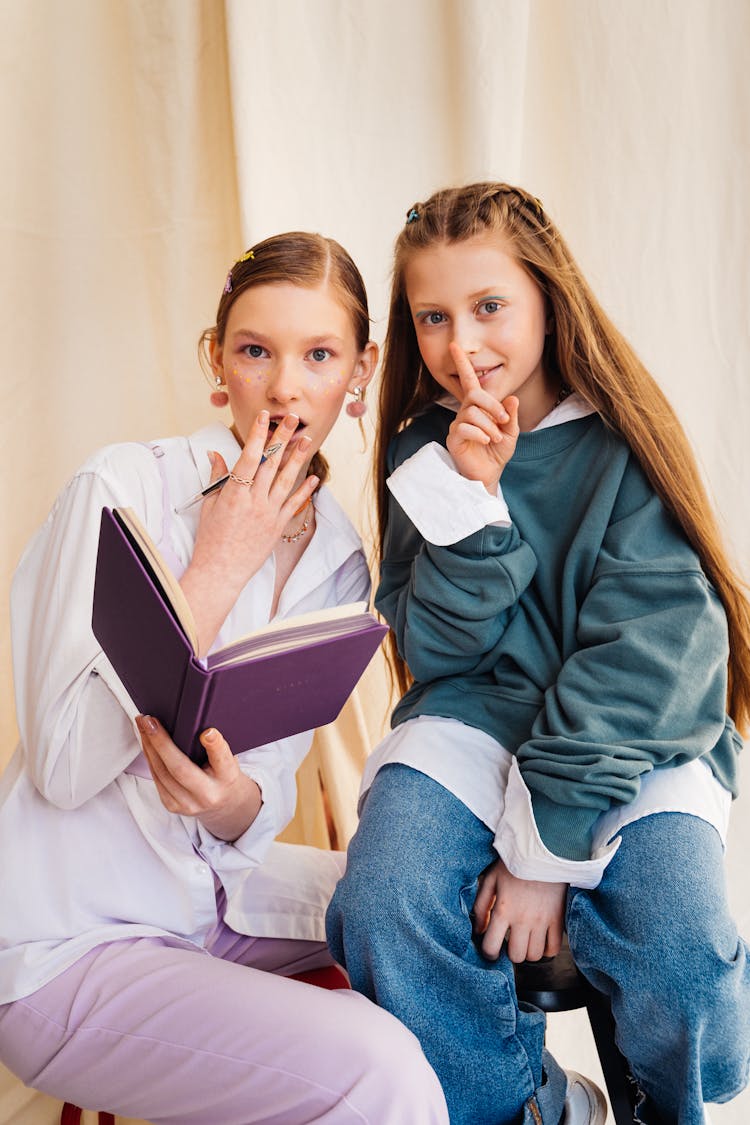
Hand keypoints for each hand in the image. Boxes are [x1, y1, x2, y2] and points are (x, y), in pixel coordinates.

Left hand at [136, 716, 262, 841]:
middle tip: (149, 721)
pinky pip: (156, 778)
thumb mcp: (229, 757)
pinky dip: (149, 757)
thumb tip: (194, 721)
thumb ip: (215, 745)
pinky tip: (146, 742)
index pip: (222, 760)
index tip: (208, 732)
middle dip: (161, 742)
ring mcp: (187, 803)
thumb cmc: (224, 774)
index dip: (215, 746)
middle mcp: (208, 794)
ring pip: (161, 773)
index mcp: (227, 778)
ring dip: (149, 746)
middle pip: (180, 769)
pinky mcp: (172, 805)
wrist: (223, 803)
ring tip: (143, 725)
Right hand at [181, 410, 318, 654]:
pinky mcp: (277, 527)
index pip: (249, 457)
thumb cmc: (210, 539)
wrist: (221, 571)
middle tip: (293, 418)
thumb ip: (217, 477)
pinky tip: (314, 476)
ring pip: (286, 480)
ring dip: (298, 458)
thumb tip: (216, 453)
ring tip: (307, 439)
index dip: (258, 435)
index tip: (264, 417)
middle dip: (282, 438)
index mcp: (234, 493)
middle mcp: (254, 501)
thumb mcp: (209, 505)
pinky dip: (304, 490)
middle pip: (271, 463)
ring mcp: (268, 514)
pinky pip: (293, 504)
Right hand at [446, 341, 519, 492]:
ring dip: (489, 425)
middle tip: (504, 421)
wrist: (488, 476)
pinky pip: (465, 428)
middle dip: (492, 405)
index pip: (469, 381)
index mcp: (477, 407)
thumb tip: (511, 399)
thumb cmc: (496, 453)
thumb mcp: (510, 433)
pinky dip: (480, 434)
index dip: (462, 363)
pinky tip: (487, 442)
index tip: (454, 346)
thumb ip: (510, 416)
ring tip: (496, 439)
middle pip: (474, 395)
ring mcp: (457, 425)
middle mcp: (464, 413)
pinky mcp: (453, 439)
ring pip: (472, 412)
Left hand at [472, 858, 565, 962]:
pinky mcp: (558, 918)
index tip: (491, 949)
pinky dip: (547, 949)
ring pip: (535, 955)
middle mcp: (523, 919)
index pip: (491, 946)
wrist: (543, 851)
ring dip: (528, 951)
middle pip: (516, 956)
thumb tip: (478, 930)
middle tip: (510, 941)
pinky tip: (540, 939)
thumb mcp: (491, 879)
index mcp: (503, 910)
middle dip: (510, 952)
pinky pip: (554, 948)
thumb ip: (481, 906)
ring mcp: (542, 921)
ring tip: (525, 939)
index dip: (488, 953)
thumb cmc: (515, 864)